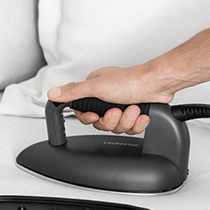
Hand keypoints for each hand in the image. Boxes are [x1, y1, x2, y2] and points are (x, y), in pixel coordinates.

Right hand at [47, 63, 175, 134]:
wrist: (156, 84)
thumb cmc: (130, 81)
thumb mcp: (96, 86)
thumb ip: (73, 92)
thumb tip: (52, 93)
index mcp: (95, 89)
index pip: (83, 111)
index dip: (90, 118)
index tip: (96, 115)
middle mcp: (107, 98)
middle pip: (101, 123)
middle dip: (112, 120)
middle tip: (118, 110)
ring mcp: (121, 106)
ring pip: (117, 127)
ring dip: (126, 120)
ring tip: (132, 108)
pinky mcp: (134, 114)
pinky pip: (131, 129)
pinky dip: (137, 123)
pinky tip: (140, 113)